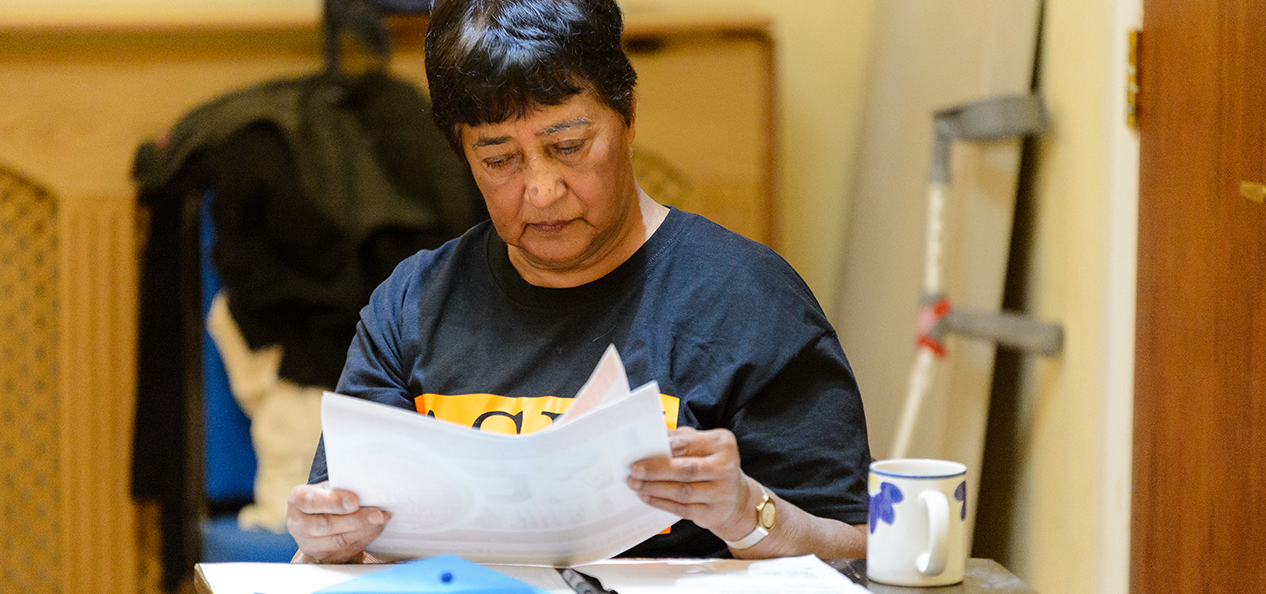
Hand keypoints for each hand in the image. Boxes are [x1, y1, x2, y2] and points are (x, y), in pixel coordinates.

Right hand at [287, 482, 390, 562]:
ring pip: (338, 541)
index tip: (355, 501)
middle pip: (326, 525)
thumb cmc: (327, 496)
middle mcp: (298, 524)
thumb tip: (367, 490)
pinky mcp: (322, 557)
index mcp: (298, 499)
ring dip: (364, 530)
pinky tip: (376, 528)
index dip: (334, 502)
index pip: (311, 501)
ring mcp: (309, 544)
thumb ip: (343, 488)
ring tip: (381, 519)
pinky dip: (365, 538)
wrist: (319, 516)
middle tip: (377, 514)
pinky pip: (346, 550)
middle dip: (355, 519)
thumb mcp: (330, 486)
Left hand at [627, 427, 756, 541]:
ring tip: (635, 484)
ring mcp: (721, 493)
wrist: (736, 498)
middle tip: (634, 470)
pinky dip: (661, 503)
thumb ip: (679, 438)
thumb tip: (648, 435)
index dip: (664, 447)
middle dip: (656, 470)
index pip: (689, 443)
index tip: (641, 449)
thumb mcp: (701, 445)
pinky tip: (647, 497)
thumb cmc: (710, 464)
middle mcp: (726, 468)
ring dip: (655, 488)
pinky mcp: (712, 513)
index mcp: (723, 444)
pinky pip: (682, 509)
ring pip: (682, 491)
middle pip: (686, 469)